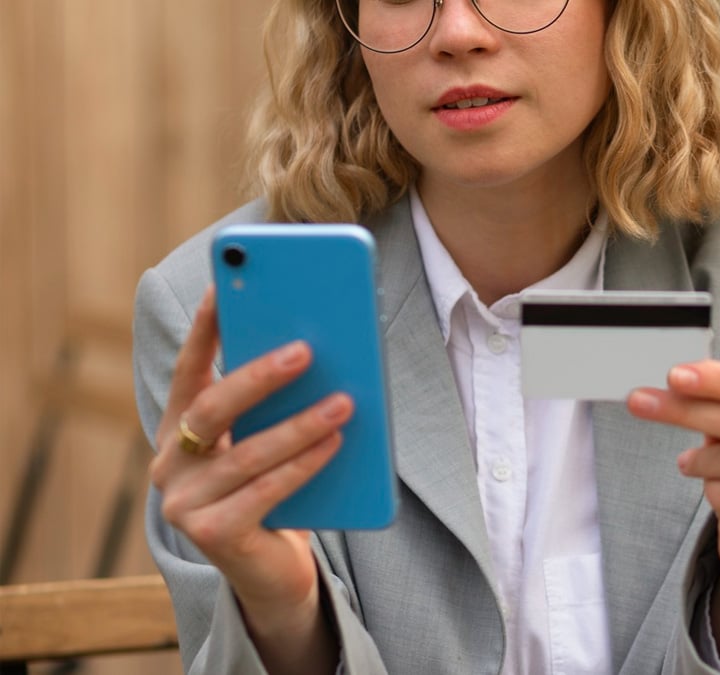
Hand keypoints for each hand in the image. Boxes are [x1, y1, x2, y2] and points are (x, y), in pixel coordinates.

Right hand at [149, 286, 346, 666]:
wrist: (274, 573)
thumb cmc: (276, 491)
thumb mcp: (270, 441)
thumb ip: (275, 406)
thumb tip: (320, 347)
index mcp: (180, 429)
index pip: (189, 370)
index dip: (204, 329)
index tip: (223, 286)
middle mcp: (171, 463)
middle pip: (212, 408)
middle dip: (259, 376)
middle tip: (305, 349)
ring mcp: (185, 503)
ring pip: (247, 454)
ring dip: (299, 424)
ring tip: (344, 402)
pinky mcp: (213, 536)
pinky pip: (265, 493)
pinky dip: (304, 465)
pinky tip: (335, 443)